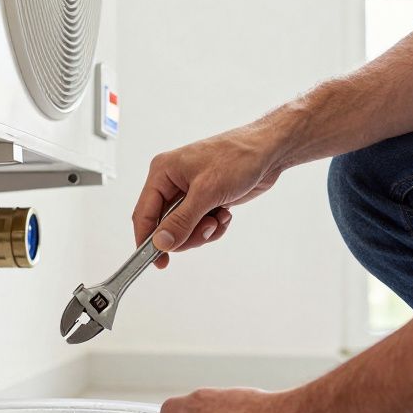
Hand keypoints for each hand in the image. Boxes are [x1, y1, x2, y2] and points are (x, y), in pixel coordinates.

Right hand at [134, 120, 286, 267]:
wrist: (268, 151)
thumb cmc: (237, 157)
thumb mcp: (206, 192)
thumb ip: (181, 221)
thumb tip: (161, 243)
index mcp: (163, 172)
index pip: (144, 213)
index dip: (148, 240)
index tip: (158, 261)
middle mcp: (172, 183)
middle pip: (165, 226)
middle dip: (187, 234)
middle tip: (205, 230)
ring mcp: (189, 192)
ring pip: (184, 229)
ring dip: (203, 231)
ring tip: (218, 218)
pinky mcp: (205, 200)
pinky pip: (200, 226)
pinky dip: (214, 226)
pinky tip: (225, 213)